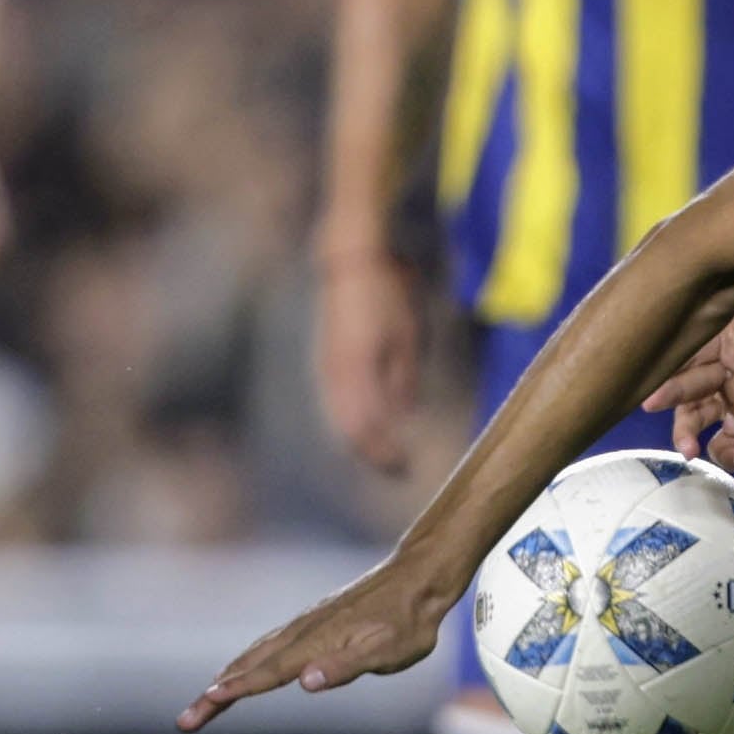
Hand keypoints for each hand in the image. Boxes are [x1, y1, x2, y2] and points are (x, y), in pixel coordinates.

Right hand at [177, 560, 446, 733]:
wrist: (419, 579)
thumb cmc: (408, 622)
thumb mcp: (388, 652)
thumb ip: (346, 666)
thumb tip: (306, 681)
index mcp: (316, 643)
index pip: (269, 673)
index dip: (237, 690)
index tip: (207, 702)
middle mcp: (302, 632)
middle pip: (249, 666)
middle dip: (216, 694)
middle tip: (186, 721)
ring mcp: (305, 626)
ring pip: (256, 654)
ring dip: (227, 678)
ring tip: (205, 701)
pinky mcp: (312, 623)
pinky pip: (269, 645)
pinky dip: (247, 661)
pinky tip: (245, 668)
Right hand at [314, 250, 424, 471]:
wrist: (351, 262)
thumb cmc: (387, 294)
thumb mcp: (407, 334)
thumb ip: (404, 376)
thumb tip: (405, 414)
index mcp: (358, 369)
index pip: (368, 427)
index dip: (384, 453)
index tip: (405, 468)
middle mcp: (336, 373)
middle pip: (349, 429)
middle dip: (373, 454)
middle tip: (396, 470)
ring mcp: (326, 365)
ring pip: (338, 417)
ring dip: (360, 441)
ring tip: (382, 456)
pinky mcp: (325, 358)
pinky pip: (334, 400)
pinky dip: (350, 421)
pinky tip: (364, 428)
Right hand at [646, 313, 733, 470]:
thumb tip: (726, 420)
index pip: (691, 355)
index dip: (668, 375)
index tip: (650, 396)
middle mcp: (731, 370)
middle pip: (687, 390)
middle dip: (676, 411)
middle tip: (678, 435)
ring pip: (698, 421)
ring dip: (693, 436)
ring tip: (695, 452)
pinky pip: (723, 447)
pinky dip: (726, 455)